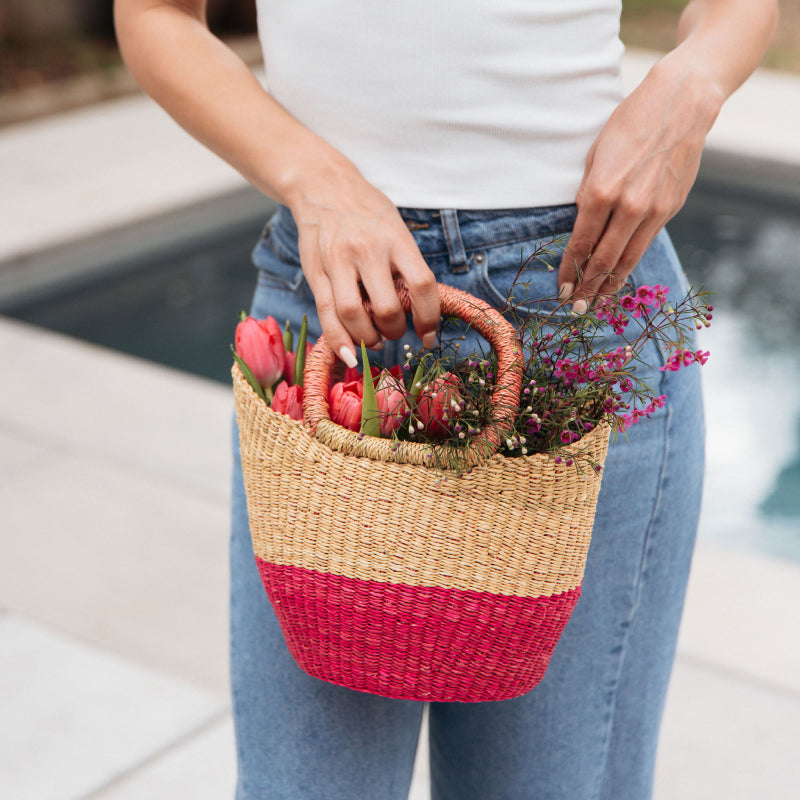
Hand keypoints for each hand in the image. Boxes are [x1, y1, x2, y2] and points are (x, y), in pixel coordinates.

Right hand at [289, 159, 439, 366]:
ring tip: (374, 339)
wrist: (322, 185)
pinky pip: (327, 314)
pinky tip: (350, 353)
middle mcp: (368, 249)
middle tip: (394, 332)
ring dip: (369, 338)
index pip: (422, 285)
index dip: (429, 318)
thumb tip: (419, 312)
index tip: (428, 336)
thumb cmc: (367, 212)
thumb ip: (406, 266)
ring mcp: (338, 261)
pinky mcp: (316, 272)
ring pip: (355, 316)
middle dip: (395, 331)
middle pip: (387, 308)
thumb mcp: (396, 229)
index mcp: (396, 239)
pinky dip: (339, 340)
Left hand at [558, 54, 723, 311]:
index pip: (580, 243)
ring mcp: (652, 210)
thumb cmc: (629, 124)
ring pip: (627, 259)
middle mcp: (627, 206)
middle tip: (575, 308)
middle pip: (603, 259)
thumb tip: (583, 225)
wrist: (681, 104)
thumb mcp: (595, 156)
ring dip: (609, 285)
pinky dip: (630, 264)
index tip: (561, 289)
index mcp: (601, 191)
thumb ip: (588, 193)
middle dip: (587, 287)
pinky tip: (620, 277)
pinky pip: (645, 244)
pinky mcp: (671, 209)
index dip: (570, 270)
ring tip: (596, 303)